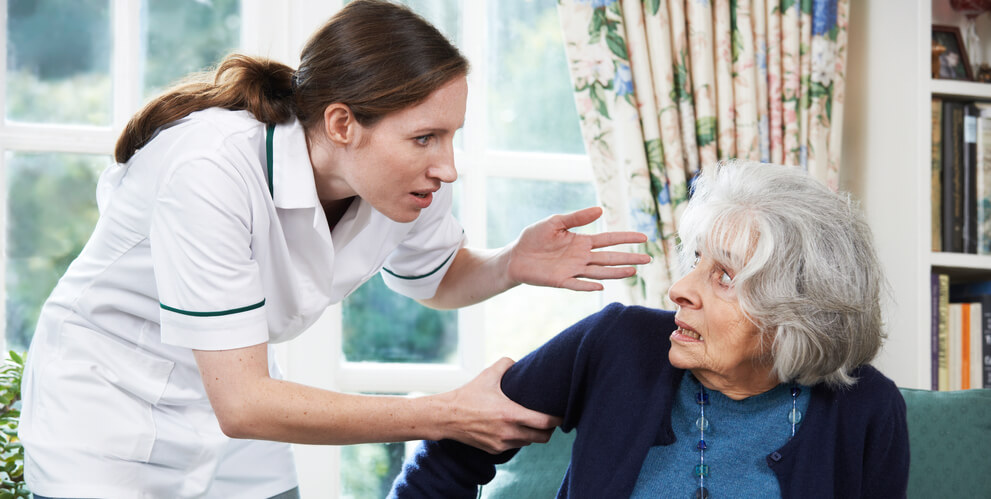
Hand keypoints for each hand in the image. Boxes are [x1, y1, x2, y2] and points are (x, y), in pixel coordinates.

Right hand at [443, 358, 561, 453]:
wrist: (446, 417)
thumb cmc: (468, 395)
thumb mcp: (488, 375)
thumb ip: (506, 364)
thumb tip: (518, 361)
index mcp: (510, 414)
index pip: (545, 422)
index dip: (558, 419)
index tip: (562, 414)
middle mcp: (508, 432)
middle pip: (542, 437)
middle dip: (549, 430)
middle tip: (550, 420)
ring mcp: (501, 444)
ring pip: (529, 442)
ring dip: (533, 434)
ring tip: (533, 422)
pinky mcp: (494, 450)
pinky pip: (515, 446)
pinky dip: (519, 438)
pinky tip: (515, 428)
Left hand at [508, 206, 650, 290]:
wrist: (516, 255)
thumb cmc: (534, 237)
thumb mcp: (555, 222)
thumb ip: (577, 218)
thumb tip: (600, 210)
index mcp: (582, 241)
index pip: (609, 239)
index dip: (626, 238)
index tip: (644, 237)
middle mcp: (581, 257)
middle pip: (610, 257)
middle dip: (629, 258)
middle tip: (648, 259)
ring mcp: (573, 270)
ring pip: (599, 271)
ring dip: (616, 272)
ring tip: (633, 271)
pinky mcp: (560, 281)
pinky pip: (577, 284)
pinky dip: (588, 286)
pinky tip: (601, 286)